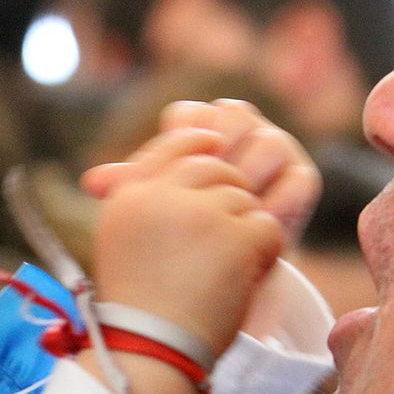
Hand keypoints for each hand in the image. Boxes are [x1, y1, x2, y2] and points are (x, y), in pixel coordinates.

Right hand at [83, 123, 284, 359]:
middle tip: (220, 244)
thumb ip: (152, 193)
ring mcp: (197, 213)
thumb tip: (188, 132)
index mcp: (129, 194)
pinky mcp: (232, 237)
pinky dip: (264, 253)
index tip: (219, 150)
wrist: (151, 350)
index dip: (203, 145)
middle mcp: (159, 195)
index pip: (176, 143)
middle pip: (216, 168)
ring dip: (244, 233)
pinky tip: (243, 278)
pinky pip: (267, 225)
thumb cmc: (139, 304)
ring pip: (244, 198)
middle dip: (226, 199)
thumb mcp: (125, 238)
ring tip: (223, 272)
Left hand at [84, 99, 320, 244]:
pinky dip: (276, 203)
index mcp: (198, 128)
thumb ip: (129, 190)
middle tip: (203, 189)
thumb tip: (91, 182)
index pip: (189, 115)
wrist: (226, 278)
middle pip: (232, 116)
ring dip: (248, 177)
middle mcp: (238, 130)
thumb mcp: (158, 209)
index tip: (174, 176)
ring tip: (230, 211)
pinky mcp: (302, 177)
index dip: (181, 142)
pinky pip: (296, 179)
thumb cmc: (185, 234)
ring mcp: (275, 149)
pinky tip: (258, 225)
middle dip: (219, 154)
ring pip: (267, 143)